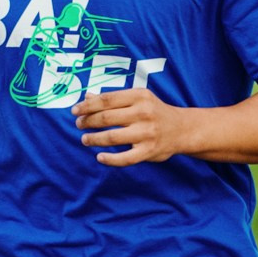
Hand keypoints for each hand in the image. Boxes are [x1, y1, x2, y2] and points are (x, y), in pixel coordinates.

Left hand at [74, 88, 190, 165]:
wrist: (182, 129)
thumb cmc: (154, 112)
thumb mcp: (137, 99)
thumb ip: (113, 99)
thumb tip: (87, 97)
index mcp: (139, 96)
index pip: (106, 100)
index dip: (87, 106)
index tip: (75, 111)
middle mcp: (144, 113)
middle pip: (106, 117)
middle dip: (87, 122)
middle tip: (79, 124)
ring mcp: (147, 133)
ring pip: (112, 137)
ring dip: (94, 139)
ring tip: (85, 139)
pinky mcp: (149, 150)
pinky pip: (125, 158)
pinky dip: (110, 159)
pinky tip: (100, 157)